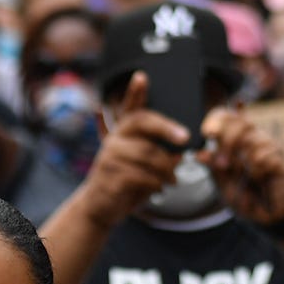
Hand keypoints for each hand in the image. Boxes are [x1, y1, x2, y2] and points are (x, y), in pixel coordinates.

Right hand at [76, 72, 189, 227]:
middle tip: (185, 138)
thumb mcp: (139, 165)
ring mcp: (110, 157)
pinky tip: (160, 188)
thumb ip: (156, 153)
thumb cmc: (125, 182)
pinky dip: (156, 183)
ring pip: (147, 154)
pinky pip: (142, 175)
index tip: (142, 76)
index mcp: (122, 133)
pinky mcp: (110, 176)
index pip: (130, 108)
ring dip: (167, 168)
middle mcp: (114, 140)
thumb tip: (180, 150)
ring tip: (174, 178)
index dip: (135, 92)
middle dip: (166, 128)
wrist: (98, 207)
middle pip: (142, 123)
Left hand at [198, 107, 283, 225]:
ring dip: (244, 161)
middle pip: (241, 123)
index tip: (208, 133)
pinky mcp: (281, 160)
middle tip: (223, 163)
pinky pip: (265, 156)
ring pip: (254, 139)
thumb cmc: (246, 195)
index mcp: (237, 140)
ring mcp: (270, 148)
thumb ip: (214, 168)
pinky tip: (259, 178)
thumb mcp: (223, 183)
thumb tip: (198, 154)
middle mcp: (254, 138)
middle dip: (228, 141)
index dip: (217, 120)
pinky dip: (257, 170)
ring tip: (245, 176)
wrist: (268, 215)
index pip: (227, 116)